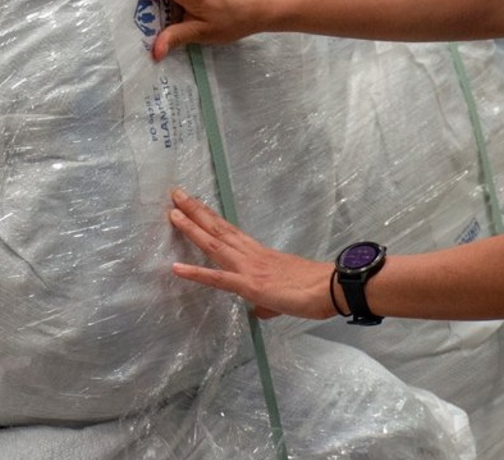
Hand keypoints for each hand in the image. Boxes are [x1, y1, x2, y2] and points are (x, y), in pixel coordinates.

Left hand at [167, 188, 335, 319]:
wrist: (331, 288)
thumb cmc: (315, 290)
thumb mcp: (284, 296)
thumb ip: (267, 302)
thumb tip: (260, 310)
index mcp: (259, 255)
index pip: (230, 232)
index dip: (210, 218)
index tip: (194, 204)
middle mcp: (251, 255)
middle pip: (218, 229)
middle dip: (195, 211)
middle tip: (176, 193)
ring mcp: (249, 267)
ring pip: (214, 244)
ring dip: (192, 228)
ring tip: (172, 212)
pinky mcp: (250, 285)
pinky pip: (218, 279)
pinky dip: (196, 273)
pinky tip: (176, 268)